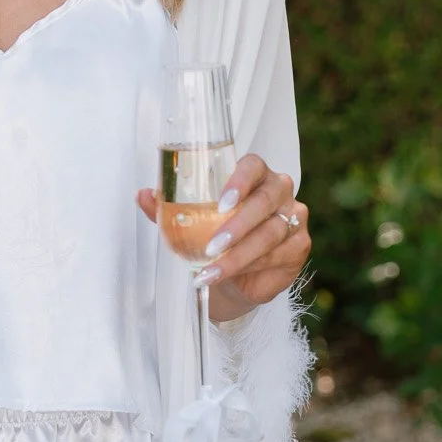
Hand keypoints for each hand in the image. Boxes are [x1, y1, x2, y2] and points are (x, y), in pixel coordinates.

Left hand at [136, 151, 309, 318]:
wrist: (237, 273)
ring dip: (238, 256)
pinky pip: (278, 256)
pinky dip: (249, 268)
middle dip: (236, 226)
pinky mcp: (299, 246)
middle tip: (211, 245)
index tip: (221, 202)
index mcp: (255, 174)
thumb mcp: (191, 219)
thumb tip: (143, 195)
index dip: (239, 181)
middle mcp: (279, 191)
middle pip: (264, 202)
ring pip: (270, 234)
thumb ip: (169, 206)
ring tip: (209, 271)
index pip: (253, 165)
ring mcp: (294, 218)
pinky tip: (227, 276)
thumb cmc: (216, 234)